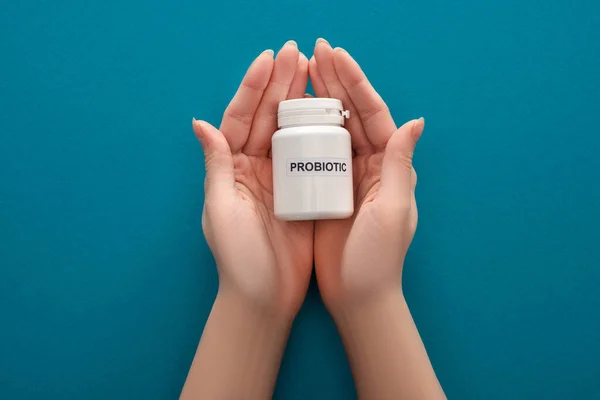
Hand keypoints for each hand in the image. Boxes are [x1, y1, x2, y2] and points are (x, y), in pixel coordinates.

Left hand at [192, 41, 311, 318]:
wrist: (266, 298)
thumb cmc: (238, 259)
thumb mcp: (221, 211)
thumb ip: (216, 166)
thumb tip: (201, 122)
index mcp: (231, 168)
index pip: (240, 118)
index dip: (253, 87)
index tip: (269, 59)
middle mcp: (254, 168)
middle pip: (266, 118)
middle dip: (280, 84)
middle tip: (298, 53)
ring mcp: (279, 178)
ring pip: (289, 130)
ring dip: (299, 100)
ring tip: (314, 70)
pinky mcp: (302, 192)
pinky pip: (310, 155)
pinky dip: (318, 132)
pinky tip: (331, 110)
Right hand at [310, 39, 423, 309]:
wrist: (357, 295)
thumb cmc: (378, 258)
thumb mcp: (394, 210)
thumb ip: (400, 165)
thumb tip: (416, 120)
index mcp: (389, 165)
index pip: (373, 114)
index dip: (355, 83)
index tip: (336, 56)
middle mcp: (369, 165)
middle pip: (351, 114)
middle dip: (335, 82)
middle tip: (315, 52)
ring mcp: (346, 176)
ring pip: (332, 128)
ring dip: (318, 99)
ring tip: (301, 72)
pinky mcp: (325, 189)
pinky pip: (314, 152)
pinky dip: (304, 130)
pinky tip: (288, 113)